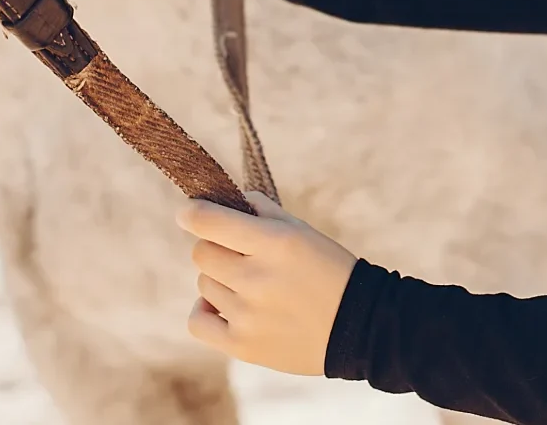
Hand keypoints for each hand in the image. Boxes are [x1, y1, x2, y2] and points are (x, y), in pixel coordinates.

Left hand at [177, 191, 357, 375]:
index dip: (191, 213)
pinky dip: (204, 311)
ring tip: (251, 286)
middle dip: (216, 247)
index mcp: (274, 243)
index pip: (209, 221)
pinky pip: (198, 322)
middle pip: (202, 253)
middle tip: (240, 255)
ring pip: (204, 284)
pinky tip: (223, 307)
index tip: (187, 213)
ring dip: (220, 280)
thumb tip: (229, 200)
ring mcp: (248, 315)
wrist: (359, 328)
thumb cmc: (331, 272)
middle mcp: (257, 278)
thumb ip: (263, 211)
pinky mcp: (243, 345)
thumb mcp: (303, 232)